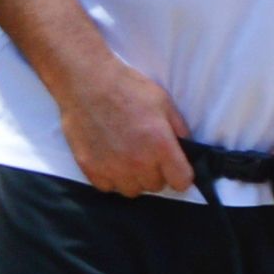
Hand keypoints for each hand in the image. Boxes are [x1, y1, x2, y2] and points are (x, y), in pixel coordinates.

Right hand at [52, 61, 193, 201]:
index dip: (180, 174)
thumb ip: (179, 129)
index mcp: (160, 146)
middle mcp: (138, 163)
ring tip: (127, 157)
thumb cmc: (127, 88)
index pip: (182, 182)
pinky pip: (109, 187)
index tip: (174, 166)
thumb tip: (186, 150)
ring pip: (133, 190)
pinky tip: (110, 159)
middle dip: (156, 172)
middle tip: (146, 153)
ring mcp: (113, 169)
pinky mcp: (91, 170)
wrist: (87, 82)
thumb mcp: (163, 102)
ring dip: (134, 178)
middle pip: (157, 186)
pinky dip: (111, 178)